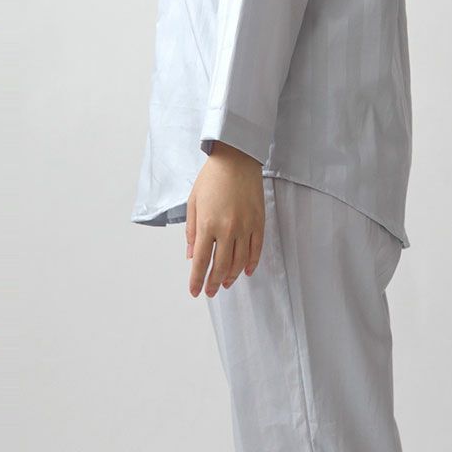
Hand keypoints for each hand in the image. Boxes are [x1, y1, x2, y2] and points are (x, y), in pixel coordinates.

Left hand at [185, 142, 264, 297]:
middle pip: (221, 266)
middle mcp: (227, 229)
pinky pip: (256, 249)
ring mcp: (245, 226)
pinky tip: (245, 271)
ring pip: (239, 261)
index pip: (201, 261)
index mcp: (207, 224)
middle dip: (214, 283)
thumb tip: (192, 255)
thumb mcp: (193, 203)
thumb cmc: (212, 178)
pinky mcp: (259, 222)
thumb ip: (192, 231)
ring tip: (225, 283)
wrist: (236, 159)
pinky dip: (251, 263)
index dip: (197, 280)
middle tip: (211, 292)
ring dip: (231, 276)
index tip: (195, 291)